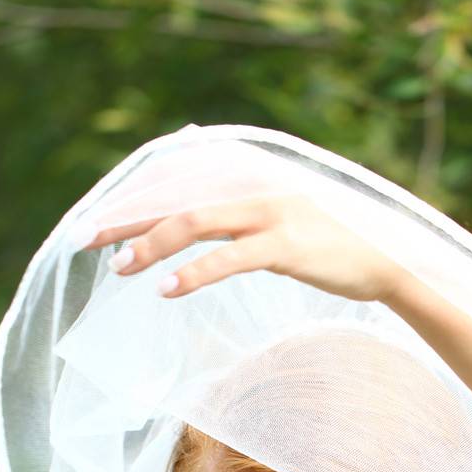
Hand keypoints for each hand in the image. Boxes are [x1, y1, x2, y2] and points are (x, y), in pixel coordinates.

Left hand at [75, 193, 404, 306]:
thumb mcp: (278, 220)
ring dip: (152, 245)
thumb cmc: (328, 249)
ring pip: (196, 222)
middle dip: (128, 220)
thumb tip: (196, 192)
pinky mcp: (287, 245)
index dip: (134, 203)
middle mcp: (254, 188)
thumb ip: (238, 210)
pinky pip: (230, 257)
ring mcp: (272, 213)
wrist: (385, 263)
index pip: (177, 186)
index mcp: (248, 182)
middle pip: (176, 198)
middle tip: (86, 242)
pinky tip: (166, 289)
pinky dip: (194, 272)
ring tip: (120, 269)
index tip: (96, 225)